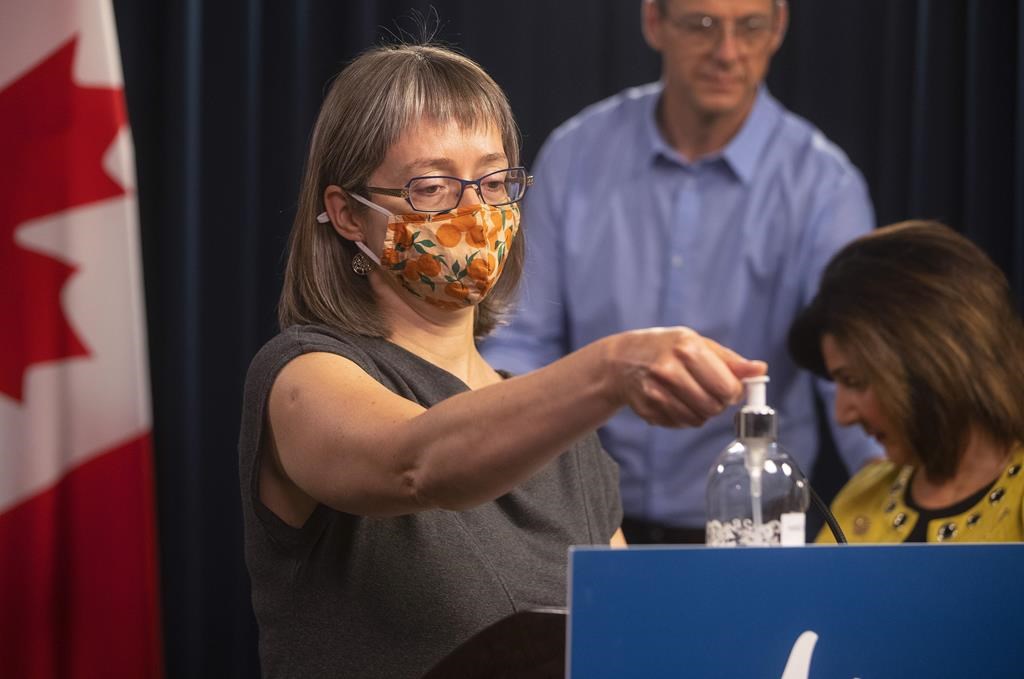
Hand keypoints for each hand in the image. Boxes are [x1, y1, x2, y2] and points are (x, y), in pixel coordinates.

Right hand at [606, 327, 766, 426]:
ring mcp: (655, 392)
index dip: (733, 392)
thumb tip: (760, 370)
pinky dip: (683, 417)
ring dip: (701, 412)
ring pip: (697, 420)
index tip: (729, 387)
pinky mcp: (647, 410)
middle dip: (717, 403)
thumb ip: (731, 361)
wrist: (622, 359)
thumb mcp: (698, 344)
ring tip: (691, 395)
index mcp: (686, 349)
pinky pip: (680, 424)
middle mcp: (668, 370)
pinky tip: (675, 401)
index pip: (727, 388)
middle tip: (709, 391)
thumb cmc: (666, 348)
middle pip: (713, 407)